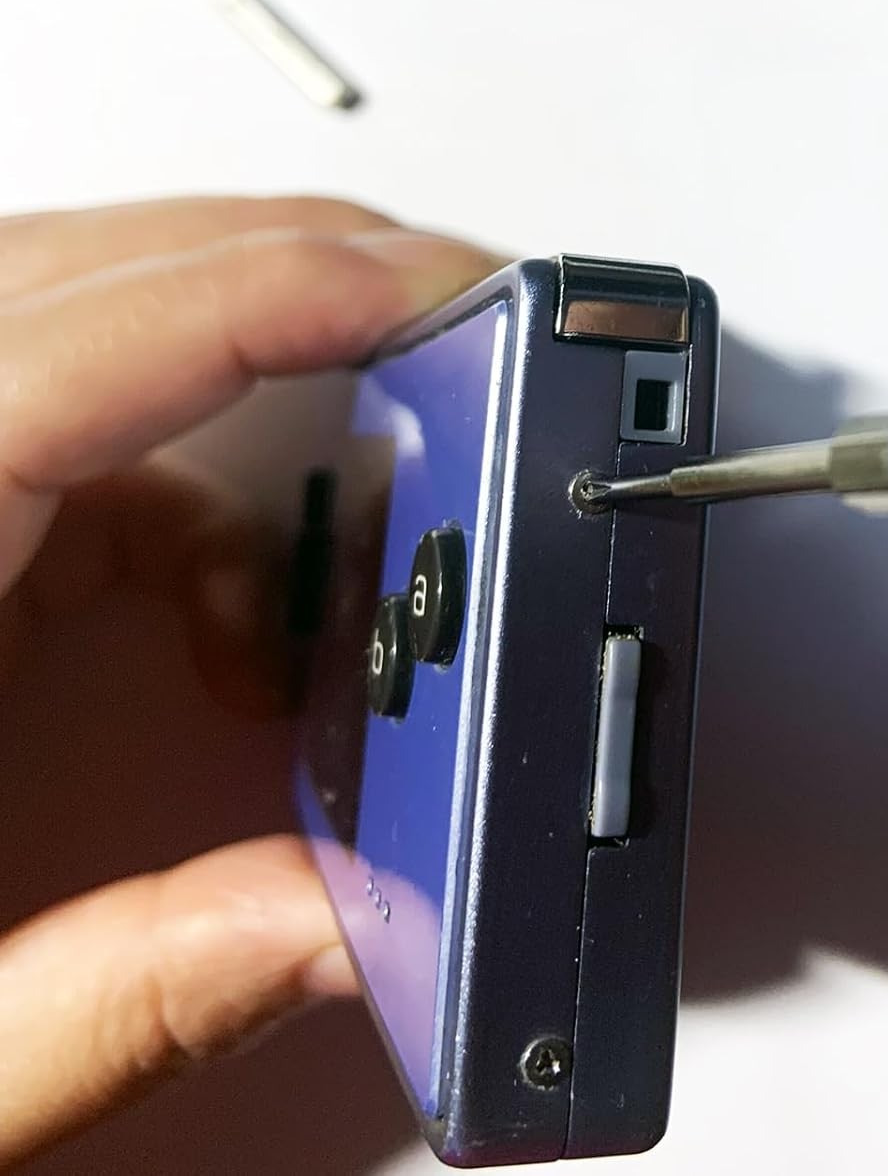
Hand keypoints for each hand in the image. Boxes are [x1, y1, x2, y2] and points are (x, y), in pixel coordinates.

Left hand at [0, 198, 498, 1165]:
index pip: (52, 359)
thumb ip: (114, 996)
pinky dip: (194, 500)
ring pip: (70, 329)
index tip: (423, 287)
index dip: (260, 290)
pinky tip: (241, 624)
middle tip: (450, 324)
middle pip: (71, 282)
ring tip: (371, 485)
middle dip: (289, 275)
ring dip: (244, 378)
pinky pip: (64, 440)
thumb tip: (332, 919)